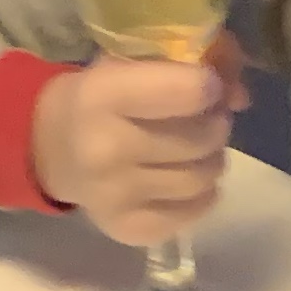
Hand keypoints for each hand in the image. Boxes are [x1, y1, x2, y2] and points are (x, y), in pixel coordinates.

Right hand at [31, 40, 243, 247]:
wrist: (49, 147)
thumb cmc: (101, 95)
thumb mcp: (132, 62)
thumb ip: (191, 64)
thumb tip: (241, 96)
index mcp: (103, 95)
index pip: (189, 92)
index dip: (211, 86)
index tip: (208, 85)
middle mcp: (105, 149)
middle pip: (201, 140)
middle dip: (215, 125)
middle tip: (206, 120)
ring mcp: (114, 196)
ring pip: (201, 179)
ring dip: (211, 160)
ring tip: (197, 149)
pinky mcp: (125, 229)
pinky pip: (192, 214)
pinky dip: (202, 195)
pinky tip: (187, 179)